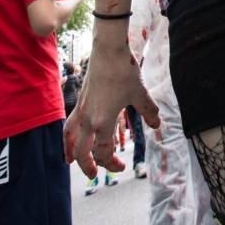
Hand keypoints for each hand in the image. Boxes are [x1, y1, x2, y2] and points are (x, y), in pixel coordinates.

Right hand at [64, 39, 158, 177]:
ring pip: (70, 139)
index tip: (122, 165)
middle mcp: (88, 119)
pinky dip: (67, 136)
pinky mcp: (80, 101)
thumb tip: (157, 125)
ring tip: (71, 162)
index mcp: (103, 122)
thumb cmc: (124, 71)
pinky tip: (69, 138)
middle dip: (90, 166)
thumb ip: (149, 111)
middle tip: (97, 174)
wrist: (108, 49)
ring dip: (71, 153)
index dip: (112, 163)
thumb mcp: (140, 93)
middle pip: (83, 152)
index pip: (104, 152)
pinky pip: (69, 124)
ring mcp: (81, 110)